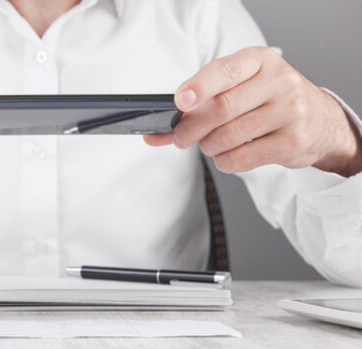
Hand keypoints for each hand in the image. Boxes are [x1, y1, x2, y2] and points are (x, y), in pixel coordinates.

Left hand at [144, 46, 361, 176]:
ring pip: (228, 136)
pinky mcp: (293, 141)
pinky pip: (242, 158)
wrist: (321, 122)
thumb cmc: (269, 101)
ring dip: (208, 146)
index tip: (179, 101)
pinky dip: (224, 161)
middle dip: (191, 127)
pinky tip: (227, 156)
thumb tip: (153, 135)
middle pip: (220, 108)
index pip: (224, 71)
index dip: (198, 86)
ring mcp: (291, 111)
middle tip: (180, 138)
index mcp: (260, 60)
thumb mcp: (241, 88)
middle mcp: (279, 81)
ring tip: (210, 144)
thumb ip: (199, 105)